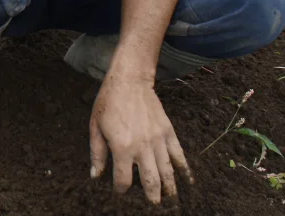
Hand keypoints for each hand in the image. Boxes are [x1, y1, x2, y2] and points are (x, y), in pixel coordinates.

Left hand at [89, 76, 192, 203]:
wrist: (129, 81)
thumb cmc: (108, 102)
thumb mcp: (95, 127)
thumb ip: (97, 153)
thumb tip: (95, 175)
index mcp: (122, 147)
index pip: (124, 180)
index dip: (121, 190)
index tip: (120, 192)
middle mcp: (142, 147)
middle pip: (151, 181)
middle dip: (152, 197)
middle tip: (153, 206)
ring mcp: (158, 140)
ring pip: (167, 171)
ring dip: (170, 188)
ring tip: (170, 200)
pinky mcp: (168, 132)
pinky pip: (179, 155)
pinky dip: (185, 169)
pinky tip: (189, 181)